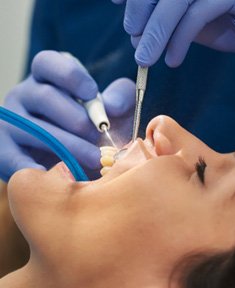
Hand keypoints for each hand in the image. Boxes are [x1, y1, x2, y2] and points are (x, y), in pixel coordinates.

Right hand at [0, 51, 134, 180]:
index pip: (48, 63)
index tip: (92, 93)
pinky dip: (34, 168)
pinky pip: (15, 159)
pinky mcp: (4, 151)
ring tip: (95, 159)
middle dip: (77, 120)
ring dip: (69, 146)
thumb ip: (121, 97)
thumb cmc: (97, 129)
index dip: (70, 76)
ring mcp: (11, 122)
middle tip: (99, 136)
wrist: (75, 161)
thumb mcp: (115, 109)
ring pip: (35, 129)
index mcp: (48, 79)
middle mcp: (24, 96)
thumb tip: (112, 106)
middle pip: (45, 97)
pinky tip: (55, 174)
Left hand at [112, 0, 234, 67]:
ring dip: (156, 30)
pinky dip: (180, 38)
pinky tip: (173, 60)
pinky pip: (198, 12)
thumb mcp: (192, 21)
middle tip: (133, 36)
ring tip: (145, 58)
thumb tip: (135, 32)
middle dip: (139, 9)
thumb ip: (167, 19)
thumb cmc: (234, 22)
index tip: (116, 4)